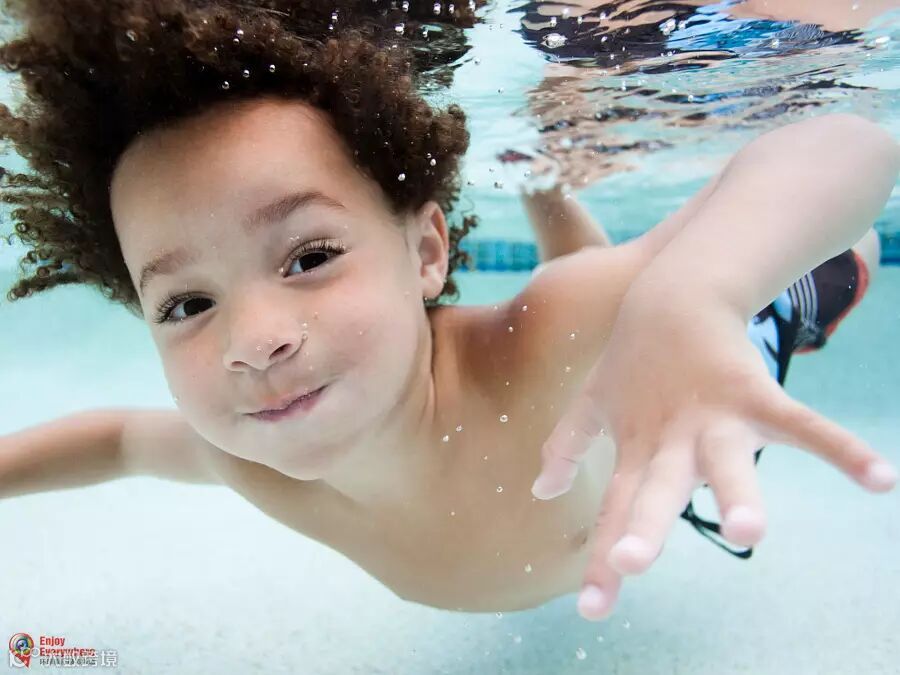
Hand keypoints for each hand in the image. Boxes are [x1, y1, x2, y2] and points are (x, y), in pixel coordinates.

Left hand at [531, 274, 898, 620]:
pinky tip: (879, 480)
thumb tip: (541, 492)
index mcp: (635, 449)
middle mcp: (670, 440)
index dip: (605, 560)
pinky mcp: (752, 392)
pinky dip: (839, 448)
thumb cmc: (631, 359)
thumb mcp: (592, 403)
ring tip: (749, 530)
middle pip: (657, 490)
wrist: (670, 293)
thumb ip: (566, 446)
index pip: (617, 511)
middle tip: (630, 564)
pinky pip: (801, 424)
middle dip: (645, 527)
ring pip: (725, 459)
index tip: (594, 609)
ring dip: (736, 491)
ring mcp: (712, 416)